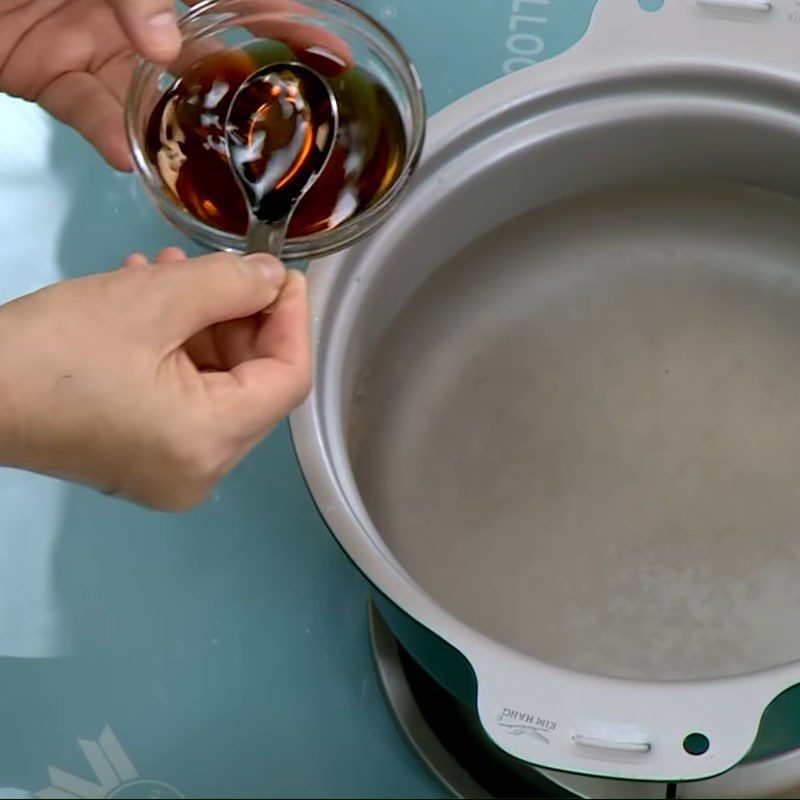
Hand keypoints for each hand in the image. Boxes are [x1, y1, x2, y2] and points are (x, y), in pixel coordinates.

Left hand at [0, 0, 350, 169]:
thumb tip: (168, 45)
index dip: (285, 18)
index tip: (329, 48)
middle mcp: (131, 8)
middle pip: (202, 49)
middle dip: (243, 83)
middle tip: (285, 119)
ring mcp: (94, 44)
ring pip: (151, 94)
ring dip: (179, 126)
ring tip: (215, 158)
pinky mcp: (52, 76)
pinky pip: (90, 115)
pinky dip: (109, 137)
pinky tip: (128, 160)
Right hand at [0, 248, 310, 509]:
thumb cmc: (51, 350)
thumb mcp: (150, 301)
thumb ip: (229, 284)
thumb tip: (274, 278)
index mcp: (210, 442)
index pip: (288, 379)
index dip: (293, 320)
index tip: (282, 274)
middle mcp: (201, 471)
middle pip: (255, 384)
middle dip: (240, 317)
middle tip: (219, 266)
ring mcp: (171, 472)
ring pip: (217, 387)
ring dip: (203, 325)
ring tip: (171, 272)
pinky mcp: (143, 460)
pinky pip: (184, 401)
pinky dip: (177, 351)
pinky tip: (151, 301)